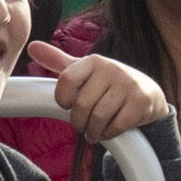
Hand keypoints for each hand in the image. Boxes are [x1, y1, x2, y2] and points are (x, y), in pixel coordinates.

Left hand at [25, 41, 170, 143]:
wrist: (148, 93)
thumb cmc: (109, 84)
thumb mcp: (85, 71)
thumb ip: (59, 62)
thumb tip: (32, 46)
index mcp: (93, 60)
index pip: (66, 79)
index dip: (62, 99)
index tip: (67, 105)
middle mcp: (111, 68)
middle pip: (82, 104)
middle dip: (79, 122)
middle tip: (82, 125)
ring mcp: (128, 84)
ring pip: (98, 117)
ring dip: (93, 131)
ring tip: (94, 132)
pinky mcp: (141, 101)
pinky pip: (116, 125)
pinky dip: (108, 133)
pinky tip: (107, 131)